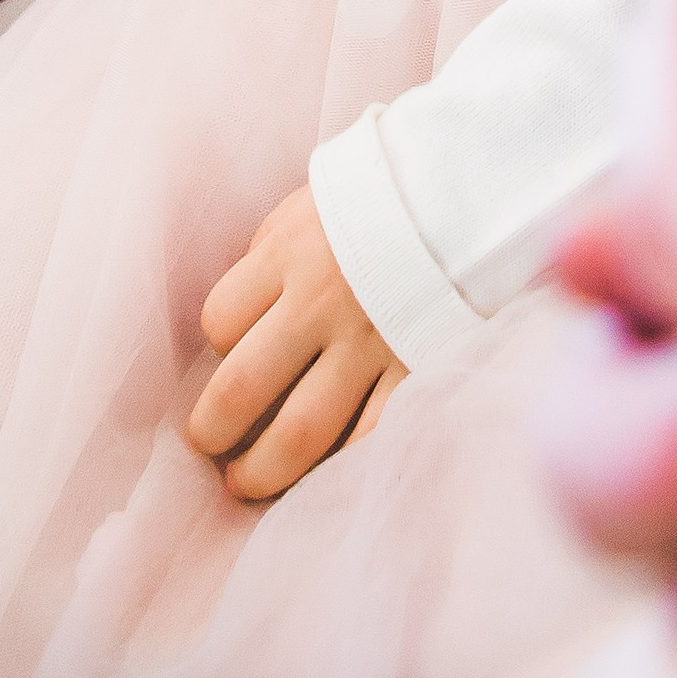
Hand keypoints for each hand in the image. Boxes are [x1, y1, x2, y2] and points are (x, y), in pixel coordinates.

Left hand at [188, 186, 405, 501]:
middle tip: (208, 447)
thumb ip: (269, 259)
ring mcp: (371, 341)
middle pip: (243, 387)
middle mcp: (322, 301)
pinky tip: (318, 479)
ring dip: (262, 470)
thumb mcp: (308, 209)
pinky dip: (338, 468)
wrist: (468, 195)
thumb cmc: (377, 203)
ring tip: (245, 482)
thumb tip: (236, 324)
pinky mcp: (416, 368)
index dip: (218, 346)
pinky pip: (369, 436)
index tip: (229, 356)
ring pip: (300, 431)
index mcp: (289, 252)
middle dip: (213, 430)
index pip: (221, 319)